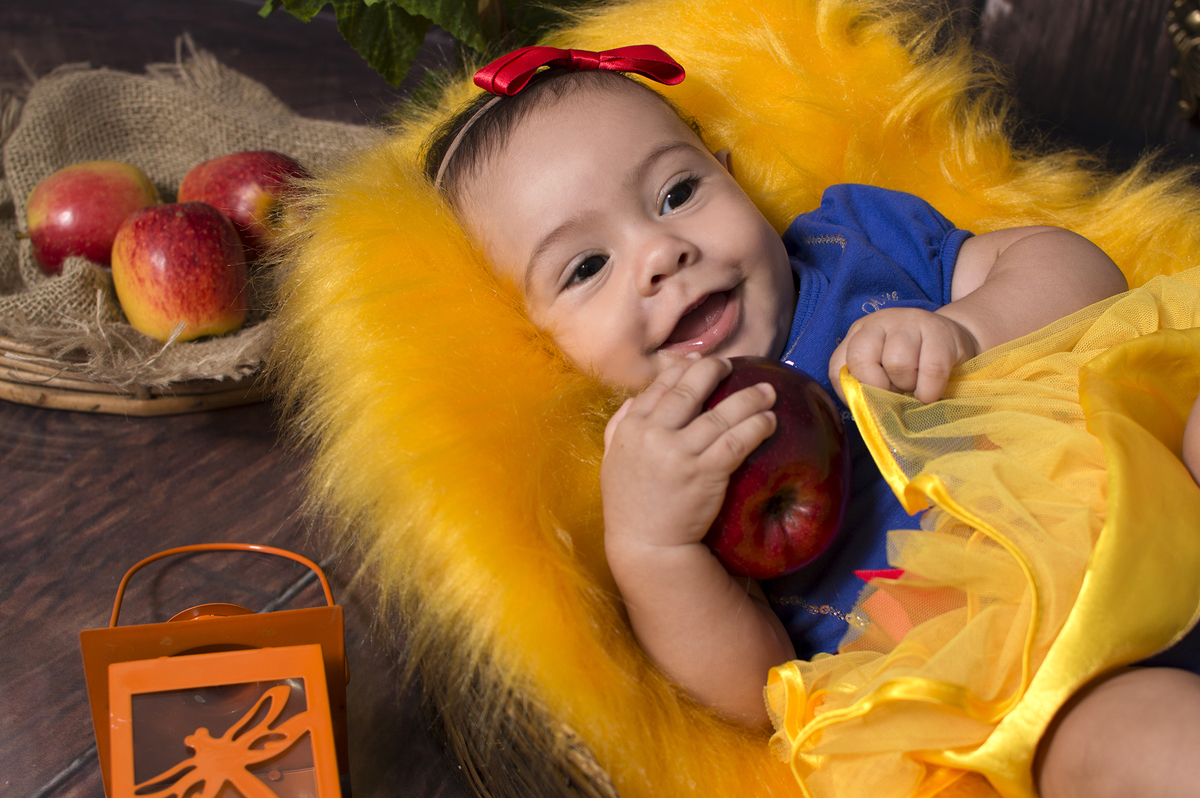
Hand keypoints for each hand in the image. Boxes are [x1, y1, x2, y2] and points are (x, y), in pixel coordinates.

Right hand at [601, 356, 776, 559]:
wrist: (646, 546)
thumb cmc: (630, 504)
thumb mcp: (612, 460)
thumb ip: (619, 426)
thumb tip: (635, 400)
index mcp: (631, 428)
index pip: (660, 386)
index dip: (682, 369)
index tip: (699, 360)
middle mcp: (654, 434)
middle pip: (691, 389)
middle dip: (715, 370)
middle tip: (731, 365)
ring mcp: (681, 453)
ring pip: (721, 413)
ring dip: (749, 397)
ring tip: (767, 390)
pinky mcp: (706, 473)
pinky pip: (737, 441)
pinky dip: (757, 426)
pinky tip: (770, 420)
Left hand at [828, 307, 977, 403]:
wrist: (955, 340)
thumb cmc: (913, 363)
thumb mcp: (883, 371)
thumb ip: (867, 386)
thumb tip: (865, 414)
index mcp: (858, 334)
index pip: (838, 365)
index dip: (853, 391)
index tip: (870, 403)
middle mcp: (878, 323)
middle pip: (861, 360)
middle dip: (877, 388)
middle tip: (894, 395)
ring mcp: (909, 322)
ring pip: (896, 364)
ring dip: (907, 386)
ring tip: (915, 386)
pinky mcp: (940, 331)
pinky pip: (931, 369)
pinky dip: (929, 390)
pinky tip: (931, 392)